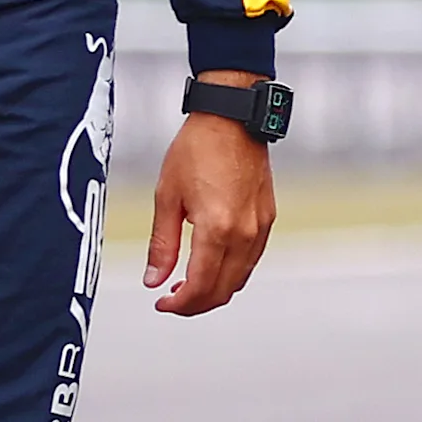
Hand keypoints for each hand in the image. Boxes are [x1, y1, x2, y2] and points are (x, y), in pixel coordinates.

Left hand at [144, 73, 276, 315]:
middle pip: (222, 291)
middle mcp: (244, 232)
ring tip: (188, 284)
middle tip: (172, 299)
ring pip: (240, 279)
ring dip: (215, 290)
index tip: (161, 303)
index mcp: (216, 228)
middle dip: (196, 304)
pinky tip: (212, 264)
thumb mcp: (167, 196)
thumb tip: (154, 280)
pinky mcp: (267, 218)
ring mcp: (260, 226)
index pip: (200, 287)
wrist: (232, 118)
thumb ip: (162, 244)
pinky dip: (232, 272)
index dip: (179, 304)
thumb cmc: (197, 148)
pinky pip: (251, 260)